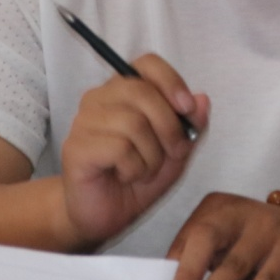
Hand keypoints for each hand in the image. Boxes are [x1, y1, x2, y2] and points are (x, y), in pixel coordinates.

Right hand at [60, 54, 209, 246]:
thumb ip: (189, 127)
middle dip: (169, 127)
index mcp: (122, 91)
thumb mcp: (175, 153)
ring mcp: (84, 121)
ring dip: (152, 156)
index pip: (147, 64)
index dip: (171, 81)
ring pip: (133, 123)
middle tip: (174, 153)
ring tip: (143, 171)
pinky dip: (134, 169)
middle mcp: (99, 98)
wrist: (104, 215)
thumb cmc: (137, 178)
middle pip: (143, 92)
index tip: (187, 107)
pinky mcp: (76, 147)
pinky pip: (120, 149)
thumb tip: (202, 99)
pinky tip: (125, 177)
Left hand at [166, 192, 279, 279]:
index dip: (175, 268)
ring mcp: (267, 229)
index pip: (188, 236)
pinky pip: (269, 276)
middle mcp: (240, 212)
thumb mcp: (230, 242)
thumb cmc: (263, 244)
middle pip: (206, 237)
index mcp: (218, 207)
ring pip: (235, 261)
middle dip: (188, 272)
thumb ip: (206, 260)